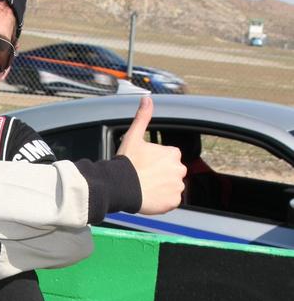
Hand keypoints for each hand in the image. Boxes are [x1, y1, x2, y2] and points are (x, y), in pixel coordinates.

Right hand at [116, 96, 185, 214]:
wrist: (120, 186)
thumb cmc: (127, 162)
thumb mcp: (133, 136)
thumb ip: (143, 117)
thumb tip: (147, 98)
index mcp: (173, 153)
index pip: (169, 158)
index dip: (156, 162)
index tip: (145, 166)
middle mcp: (179, 169)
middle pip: (172, 173)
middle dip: (162, 176)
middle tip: (144, 178)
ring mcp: (177, 187)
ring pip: (172, 187)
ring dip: (162, 189)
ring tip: (146, 188)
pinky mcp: (173, 202)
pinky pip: (171, 201)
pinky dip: (162, 201)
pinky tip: (150, 198)